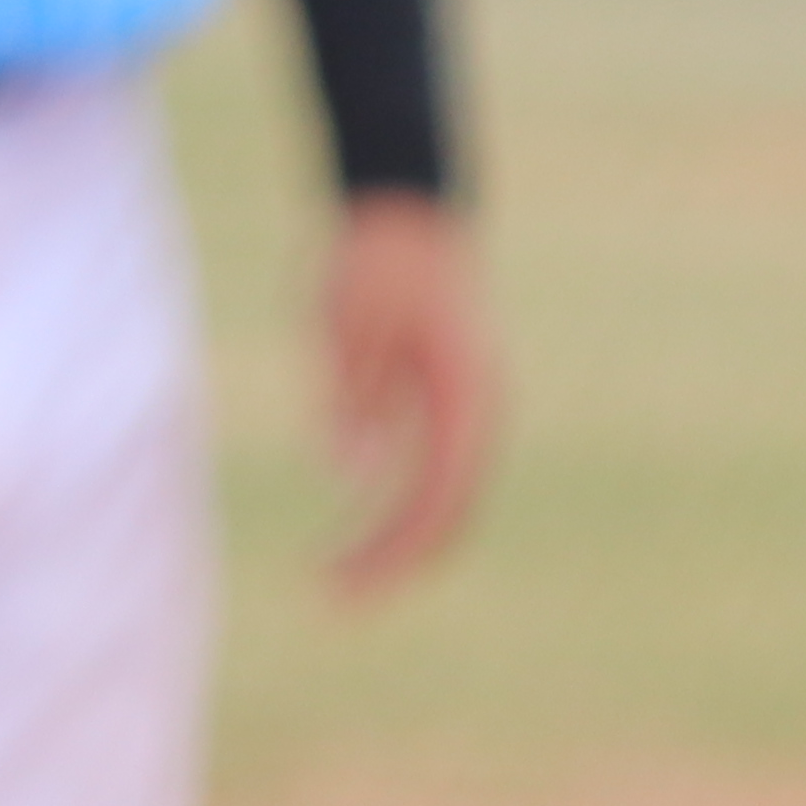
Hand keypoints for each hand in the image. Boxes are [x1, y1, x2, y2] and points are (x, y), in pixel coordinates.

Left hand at [314, 193, 498, 600]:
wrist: (402, 208)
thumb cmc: (372, 259)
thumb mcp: (345, 322)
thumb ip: (351, 393)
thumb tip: (349, 473)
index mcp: (464, 395)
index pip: (439, 497)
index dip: (394, 548)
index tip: (345, 581)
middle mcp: (475, 410)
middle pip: (445, 511)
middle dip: (393, 561)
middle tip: (329, 597)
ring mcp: (463, 408)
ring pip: (440, 498)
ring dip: (395, 542)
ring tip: (336, 579)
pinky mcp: (439, 403)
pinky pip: (426, 475)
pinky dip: (396, 510)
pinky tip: (357, 538)